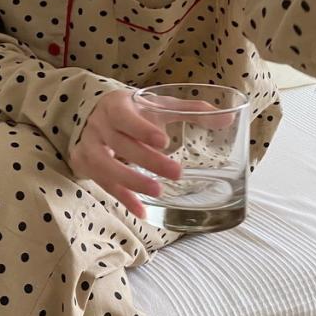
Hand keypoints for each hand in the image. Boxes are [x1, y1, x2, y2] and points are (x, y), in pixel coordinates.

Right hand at [68, 89, 224, 218]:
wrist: (95, 114)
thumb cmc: (134, 110)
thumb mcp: (157, 105)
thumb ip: (190, 110)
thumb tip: (229, 118)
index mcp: (116, 105)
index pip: (125, 116)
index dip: (141, 129)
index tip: (163, 141)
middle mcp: (98, 124)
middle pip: (120, 143)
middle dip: (146, 159)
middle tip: (176, 173)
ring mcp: (89, 145)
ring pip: (105, 165)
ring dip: (130, 180)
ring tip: (157, 192)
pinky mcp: (85, 164)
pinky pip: (102, 183)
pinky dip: (121, 197)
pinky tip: (141, 210)